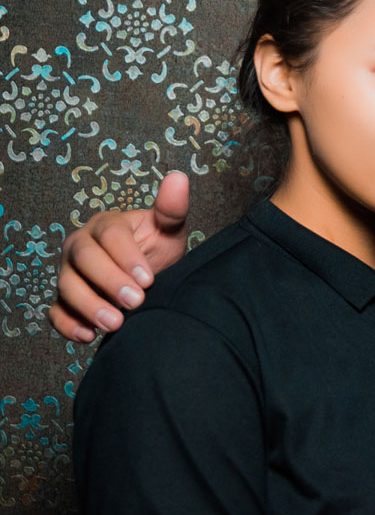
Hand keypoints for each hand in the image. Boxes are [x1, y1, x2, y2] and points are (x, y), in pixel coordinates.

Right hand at [48, 171, 190, 342]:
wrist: (151, 279)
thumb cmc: (158, 249)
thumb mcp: (169, 230)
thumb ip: (172, 209)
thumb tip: (179, 178)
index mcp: (106, 225)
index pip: (110, 236)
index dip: (127, 256)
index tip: (149, 278)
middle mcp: (81, 247)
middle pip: (84, 259)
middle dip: (109, 281)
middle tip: (136, 302)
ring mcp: (70, 273)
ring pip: (67, 286)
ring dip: (89, 306)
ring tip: (115, 323)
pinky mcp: (65, 300)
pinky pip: (56, 312)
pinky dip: (68, 325)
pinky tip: (88, 336)